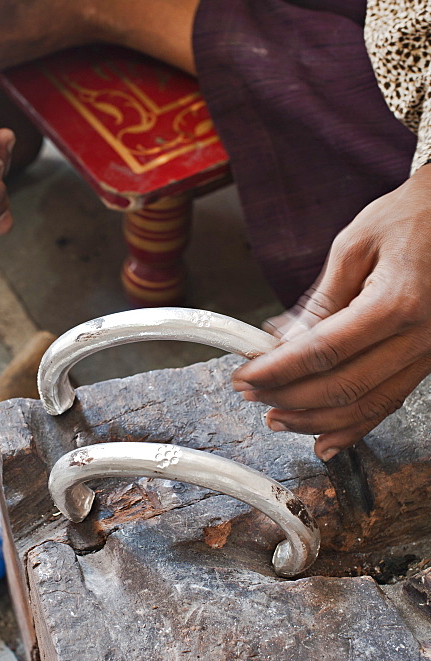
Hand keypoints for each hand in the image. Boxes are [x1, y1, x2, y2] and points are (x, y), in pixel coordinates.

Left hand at [231, 164, 430, 459]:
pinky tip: (326, 440)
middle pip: (343, 386)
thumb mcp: (353, 246)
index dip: (279, 370)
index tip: (247, 375)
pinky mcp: (427, 361)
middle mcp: (419, 336)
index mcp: (396, 302)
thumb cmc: (409, 220)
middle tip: (252, 394)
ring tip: (277, 417)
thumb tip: (282, 342)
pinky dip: (355, 427)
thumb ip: (319, 301)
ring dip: (316, 420)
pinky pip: (389, 403)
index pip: (323, 351)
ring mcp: (428, 354)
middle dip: (289, 397)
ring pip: (367, 405)